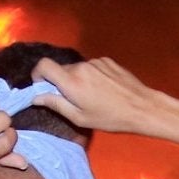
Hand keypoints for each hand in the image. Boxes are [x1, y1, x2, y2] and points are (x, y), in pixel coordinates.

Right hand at [31, 55, 156, 135]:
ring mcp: (96, 62)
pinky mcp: (107, 61)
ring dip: (77, 79)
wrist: (142, 107)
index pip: (44, 65)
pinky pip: (91, 67)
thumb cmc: (110, 118)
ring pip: (77, 68)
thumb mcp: (80, 117)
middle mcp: (81, 67)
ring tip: (92, 96)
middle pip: (61, 68)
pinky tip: (103, 89)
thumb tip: (37, 97)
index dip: (38, 74)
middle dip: (60, 81)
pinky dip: (91, 76)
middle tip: (72, 99)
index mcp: (72, 81)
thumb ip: (56, 104)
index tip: (43, 86)